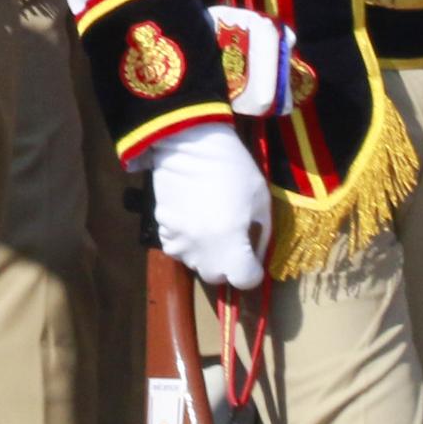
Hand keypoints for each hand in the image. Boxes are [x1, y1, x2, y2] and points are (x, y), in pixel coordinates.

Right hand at [143, 123, 270, 291]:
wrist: (190, 143)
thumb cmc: (234, 169)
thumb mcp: (261, 201)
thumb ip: (261, 236)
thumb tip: (254, 256)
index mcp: (230, 245)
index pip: (245, 280)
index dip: (253, 271)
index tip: (253, 256)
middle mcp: (201, 250)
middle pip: (216, 276)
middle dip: (227, 264)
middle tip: (232, 239)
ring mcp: (178, 240)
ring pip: (194, 263)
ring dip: (205, 253)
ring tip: (209, 226)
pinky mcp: (161, 227)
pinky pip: (177, 247)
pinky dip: (186, 241)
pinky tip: (192, 219)